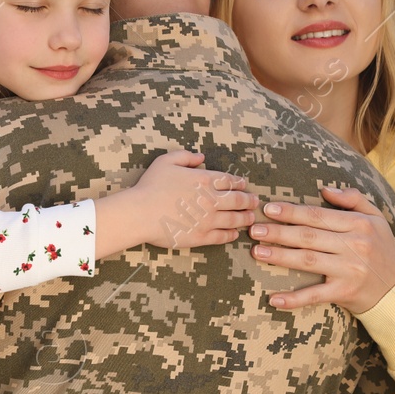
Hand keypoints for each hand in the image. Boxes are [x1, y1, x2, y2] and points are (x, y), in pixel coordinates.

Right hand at [96, 149, 254, 254]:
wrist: (140, 214)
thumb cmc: (150, 186)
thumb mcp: (165, 161)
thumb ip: (185, 156)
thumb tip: (201, 157)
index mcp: (204, 180)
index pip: (229, 181)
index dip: (239, 183)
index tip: (244, 185)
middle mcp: (211, 200)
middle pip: (238, 200)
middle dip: (249, 200)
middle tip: (254, 201)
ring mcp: (208, 220)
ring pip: (235, 219)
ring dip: (245, 218)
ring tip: (250, 218)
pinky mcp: (202, 237)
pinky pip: (223, 236)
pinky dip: (231, 234)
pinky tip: (234, 233)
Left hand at [251, 185, 394, 312]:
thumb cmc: (381, 248)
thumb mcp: (375, 218)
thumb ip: (353, 199)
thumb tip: (325, 189)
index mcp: (359, 224)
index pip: (318, 216)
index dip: (292, 212)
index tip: (268, 209)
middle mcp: (355, 245)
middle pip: (309, 236)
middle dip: (278, 232)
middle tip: (253, 229)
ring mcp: (349, 270)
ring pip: (307, 261)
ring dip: (279, 256)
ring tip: (257, 251)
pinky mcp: (344, 293)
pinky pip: (315, 295)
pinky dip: (294, 299)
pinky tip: (274, 299)